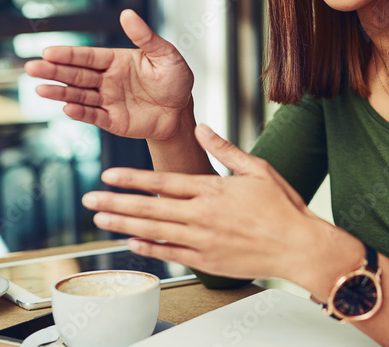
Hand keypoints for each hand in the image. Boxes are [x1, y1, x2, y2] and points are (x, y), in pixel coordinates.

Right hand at [24, 9, 193, 140]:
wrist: (181, 112)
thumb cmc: (175, 79)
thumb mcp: (165, 54)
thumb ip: (145, 37)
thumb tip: (127, 13)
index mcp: (116, 60)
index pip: (87, 56)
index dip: (68, 55)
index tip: (47, 52)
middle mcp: (107, 79)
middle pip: (76, 74)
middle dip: (54, 71)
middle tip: (30, 67)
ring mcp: (107, 100)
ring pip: (79, 95)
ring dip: (60, 92)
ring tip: (40, 89)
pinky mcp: (112, 121)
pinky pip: (93, 116)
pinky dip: (80, 113)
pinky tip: (66, 108)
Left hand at [81, 124, 322, 281]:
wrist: (299, 245)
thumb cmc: (282, 206)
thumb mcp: (257, 168)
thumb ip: (225, 149)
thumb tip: (203, 127)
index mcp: (213, 190)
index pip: (163, 182)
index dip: (132, 179)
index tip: (108, 175)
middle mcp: (202, 216)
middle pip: (150, 208)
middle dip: (115, 204)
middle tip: (89, 200)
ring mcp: (203, 241)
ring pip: (154, 232)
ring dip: (124, 226)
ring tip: (101, 220)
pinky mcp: (208, 261)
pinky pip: (172, 253)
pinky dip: (150, 248)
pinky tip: (132, 243)